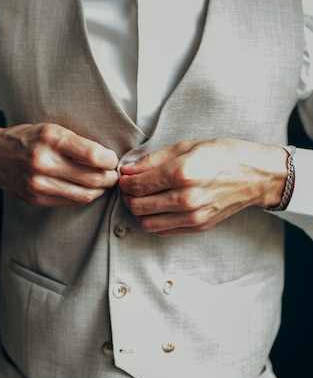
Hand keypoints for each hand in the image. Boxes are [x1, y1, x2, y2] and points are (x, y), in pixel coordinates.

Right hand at [0, 123, 118, 206]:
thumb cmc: (28, 139)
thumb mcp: (51, 130)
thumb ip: (76, 143)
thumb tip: (107, 158)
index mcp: (51, 138)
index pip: (92, 155)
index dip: (109, 160)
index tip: (112, 159)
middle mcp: (44, 162)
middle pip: (92, 178)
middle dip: (110, 178)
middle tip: (113, 174)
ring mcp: (39, 183)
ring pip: (85, 195)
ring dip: (100, 190)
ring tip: (103, 182)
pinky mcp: (37, 198)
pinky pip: (71, 202)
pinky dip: (84, 196)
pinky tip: (86, 189)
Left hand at [119, 138, 287, 235]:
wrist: (255, 175)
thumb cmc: (223, 155)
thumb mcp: (186, 146)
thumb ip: (153, 160)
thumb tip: (129, 169)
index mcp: (182, 173)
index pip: (138, 184)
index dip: (124, 181)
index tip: (123, 176)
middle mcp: (186, 198)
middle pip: (138, 205)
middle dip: (127, 196)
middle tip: (128, 187)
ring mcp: (193, 216)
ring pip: (147, 222)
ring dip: (137, 212)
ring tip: (140, 198)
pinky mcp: (198, 227)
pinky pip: (163, 231)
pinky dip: (152, 221)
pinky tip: (155, 208)